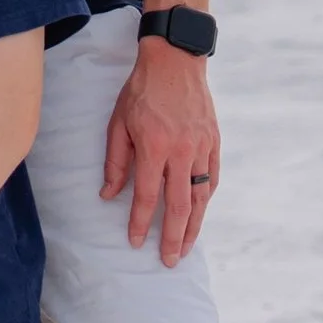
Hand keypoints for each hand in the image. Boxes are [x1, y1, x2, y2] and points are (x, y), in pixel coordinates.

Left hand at [102, 35, 221, 265]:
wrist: (175, 60)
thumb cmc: (141, 91)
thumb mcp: (118, 122)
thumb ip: (115, 162)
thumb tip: (108, 195)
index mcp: (154, 146)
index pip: (147, 196)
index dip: (140, 222)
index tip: (135, 242)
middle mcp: (181, 151)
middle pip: (179, 205)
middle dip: (172, 237)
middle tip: (168, 261)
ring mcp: (202, 147)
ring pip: (200, 197)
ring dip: (193, 227)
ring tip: (185, 248)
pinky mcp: (214, 141)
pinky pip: (212, 178)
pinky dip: (206, 200)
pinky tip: (199, 215)